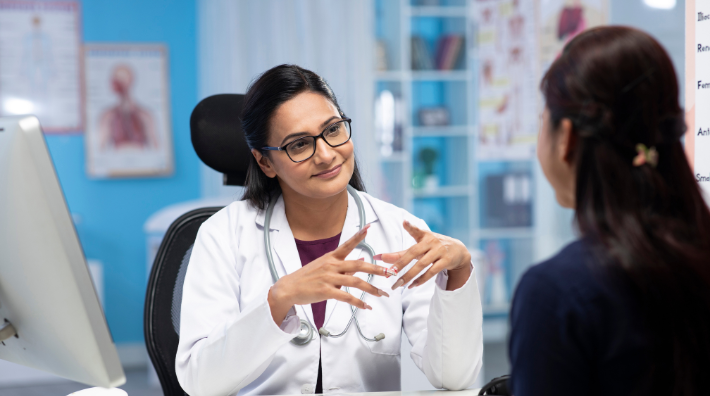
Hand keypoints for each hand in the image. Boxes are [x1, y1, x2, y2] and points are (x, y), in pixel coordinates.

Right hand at [268, 224, 389, 324]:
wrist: (289, 288)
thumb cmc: (307, 278)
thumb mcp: (324, 268)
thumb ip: (342, 267)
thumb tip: (360, 263)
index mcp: (331, 257)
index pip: (347, 244)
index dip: (358, 236)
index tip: (368, 228)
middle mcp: (331, 265)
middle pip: (358, 264)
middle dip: (376, 269)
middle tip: (390, 272)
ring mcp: (329, 278)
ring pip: (356, 282)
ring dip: (371, 288)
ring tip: (382, 293)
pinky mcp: (326, 291)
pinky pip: (346, 297)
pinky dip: (358, 302)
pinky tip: (366, 306)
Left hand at [375, 220, 471, 290]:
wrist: (458, 251)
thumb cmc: (434, 247)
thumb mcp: (420, 246)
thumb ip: (401, 253)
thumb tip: (380, 257)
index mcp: (424, 236)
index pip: (415, 230)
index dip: (410, 226)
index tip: (405, 222)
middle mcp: (432, 242)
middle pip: (413, 252)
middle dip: (400, 264)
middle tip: (388, 273)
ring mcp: (440, 251)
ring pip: (422, 265)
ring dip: (408, 276)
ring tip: (397, 284)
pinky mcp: (446, 261)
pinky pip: (432, 272)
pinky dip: (421, 280)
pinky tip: (412, 285)